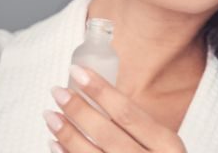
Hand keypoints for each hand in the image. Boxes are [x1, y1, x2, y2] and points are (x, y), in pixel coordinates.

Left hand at [43, 64, 187, 152]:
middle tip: (58, 92)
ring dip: (66, 133)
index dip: (100, 90)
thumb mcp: (162, 143)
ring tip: (50, 115)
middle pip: (106, 133)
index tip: (78, 73)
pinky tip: (55, 143)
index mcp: (166, 146)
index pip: (127, 112)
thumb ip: (137, 125)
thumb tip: (96, 93)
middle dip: (78, 110)